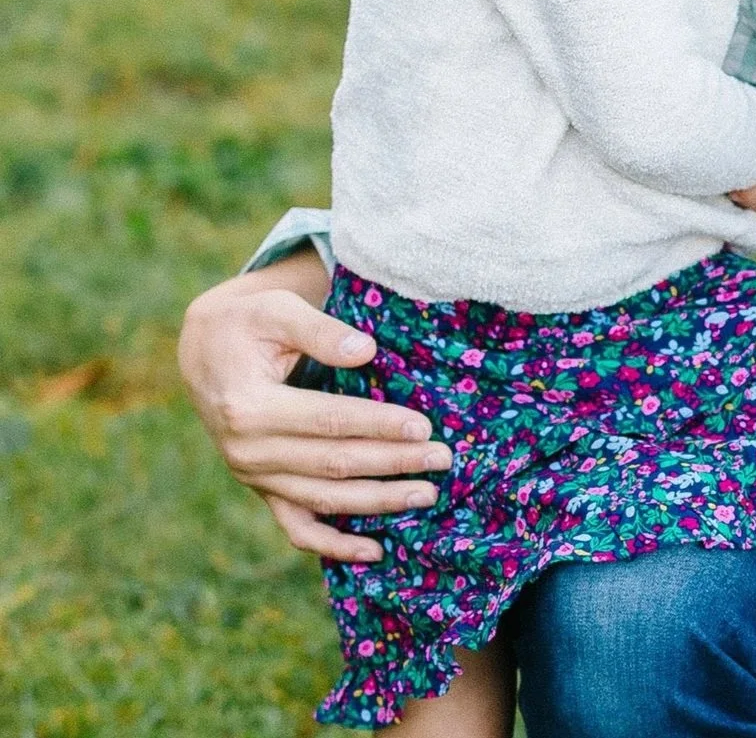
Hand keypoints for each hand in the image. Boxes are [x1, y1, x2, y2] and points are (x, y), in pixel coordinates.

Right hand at [176, 250, 449, 561]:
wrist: (206, 350)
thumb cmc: (248, 324)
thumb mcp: (276, 310)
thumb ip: (319, 330)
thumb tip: (365, 350)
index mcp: (250, 408)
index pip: (329, 422)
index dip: (378, 425)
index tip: (424, 426)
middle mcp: (248, 451)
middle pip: (334, 464)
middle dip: (393, 464)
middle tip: (443, 459)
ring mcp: (254, 475)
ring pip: (323, 499)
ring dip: (378, 502)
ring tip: (427, 495)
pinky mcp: (263, 488)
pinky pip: (297, 527)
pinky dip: (334, 545)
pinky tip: (375, 551)